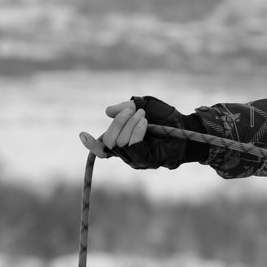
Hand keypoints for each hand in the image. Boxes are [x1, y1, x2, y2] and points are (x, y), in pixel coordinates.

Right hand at [79, 96, 207, 169]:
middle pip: (108, 141)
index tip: (82, 134)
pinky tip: (144, 124)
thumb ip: (126, 106)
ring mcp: (135, 158)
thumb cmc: (164, 116)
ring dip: (129, 125)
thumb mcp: (144, 104)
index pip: (101, 147)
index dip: (90, 144)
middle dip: (118, 122)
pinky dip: (136, 132)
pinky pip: (133, 147)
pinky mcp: (146, 161)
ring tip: (143, 116)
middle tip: (133, 110)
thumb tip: (108, 111)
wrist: (185, 126)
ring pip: (119, 143)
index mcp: (121, 138)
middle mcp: (125, 151)